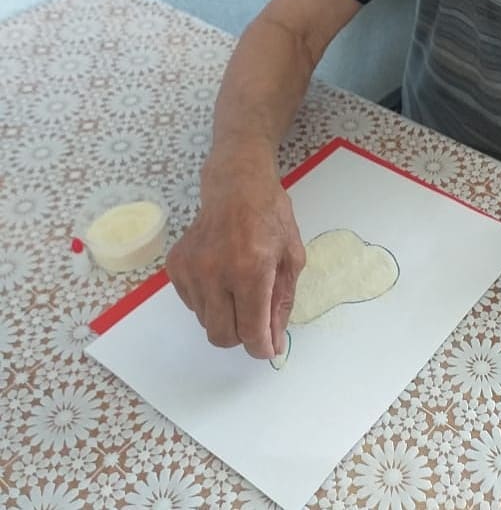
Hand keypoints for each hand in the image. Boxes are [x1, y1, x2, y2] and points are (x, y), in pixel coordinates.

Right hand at [166, 164, 305, 358]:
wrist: (237, 186)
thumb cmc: (271, 218)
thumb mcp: (291, 258)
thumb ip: (281, 304)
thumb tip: (273, 343)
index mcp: (251, 270)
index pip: (250, 331)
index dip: (262, 347)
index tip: (268, 348)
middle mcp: (215, 272)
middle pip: (222, 336)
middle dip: (243, 335)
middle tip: (255, 316)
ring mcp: (191, 269)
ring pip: (206, 322)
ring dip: (226, 315)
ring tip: (239, 285)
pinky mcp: (176, 266)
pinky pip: (192, 304)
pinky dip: (209, 300)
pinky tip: (222, 274)